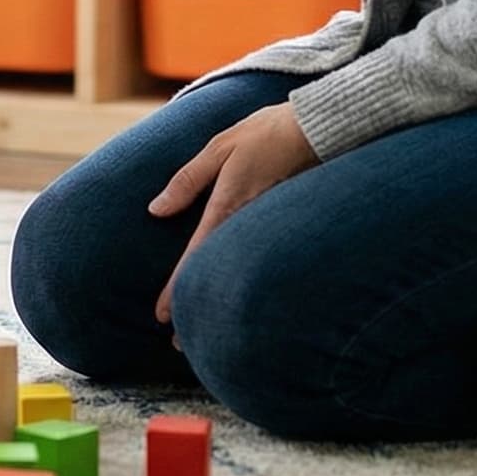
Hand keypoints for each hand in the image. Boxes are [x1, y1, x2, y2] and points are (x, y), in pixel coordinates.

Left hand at [149, 103, 319, 325]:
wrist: (319, 129)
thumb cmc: (265, 134)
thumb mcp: (220, 147)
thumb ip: (188, 180)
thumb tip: (156, 209)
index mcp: (227, 205)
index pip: (195, 255)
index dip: (177, 288)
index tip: (161, 318)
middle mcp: (246, 223)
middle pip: (216, 276)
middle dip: (197, 311)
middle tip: (178, 346)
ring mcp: (265, 228)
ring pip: (237, 274)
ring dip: (220, 302)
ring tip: (205, 333)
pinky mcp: (278, 225)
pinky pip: (254, 259)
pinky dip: (242, 281)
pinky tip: (236, 295)